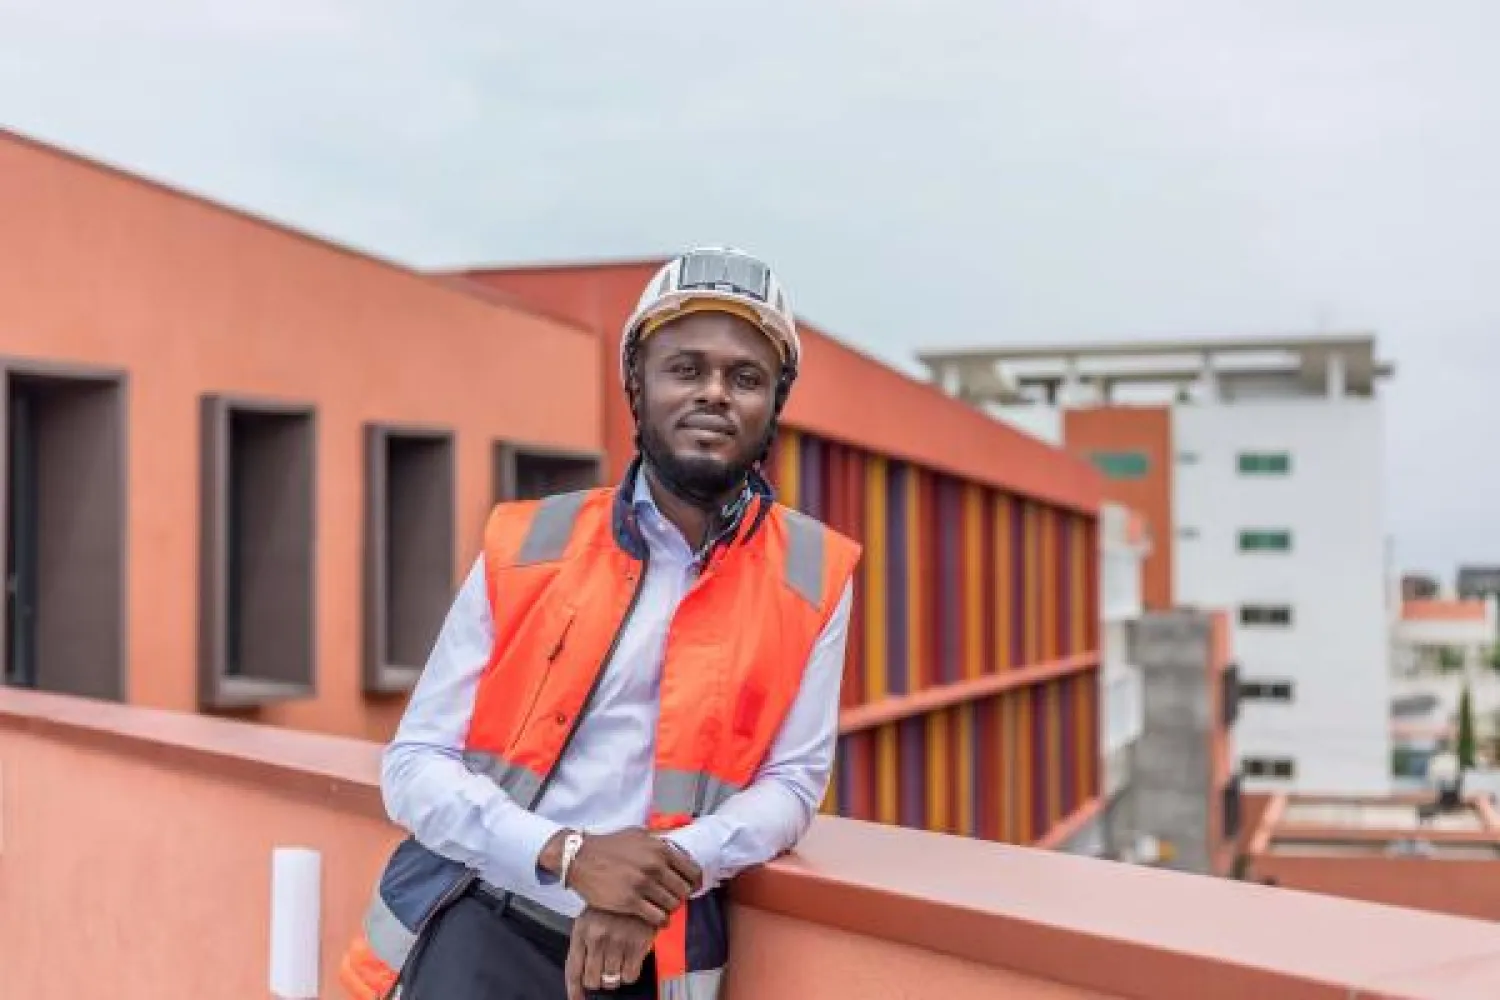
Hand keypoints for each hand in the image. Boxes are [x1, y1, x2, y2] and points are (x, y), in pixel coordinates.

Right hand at [544, 828, 700, 926]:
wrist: (580, 858)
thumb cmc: (609, 846)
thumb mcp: (638, 834)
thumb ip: (660, 841)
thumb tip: (678, 848)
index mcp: (660, 848)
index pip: (692, 871)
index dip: (695, 882)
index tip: (691, 888)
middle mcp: (654, 866)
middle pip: (684, 891)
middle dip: (680, 896)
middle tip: (672, 898)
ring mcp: (642, 885)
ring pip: (673, 905)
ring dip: (670, 909)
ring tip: (662, 907)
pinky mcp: (630, 902)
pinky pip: (658, 918)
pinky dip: (661, 921)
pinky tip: (657, 919)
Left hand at [565, 907, 654, 999]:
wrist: (640, 886)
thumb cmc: (612, 905)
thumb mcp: (590, 917)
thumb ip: (583, 943)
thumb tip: (580, 977)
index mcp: (582, 930)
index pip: (573, 970)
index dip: (574, 990)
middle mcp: (597, 938)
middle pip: (592, 980)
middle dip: (597, 980)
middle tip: (604, 971)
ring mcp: (618, 941)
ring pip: (612, 980)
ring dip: (614, 977)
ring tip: (618, 962)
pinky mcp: (638, 944)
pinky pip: (630, 976)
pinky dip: (629, 974)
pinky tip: (630, 961)